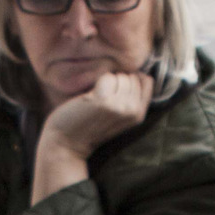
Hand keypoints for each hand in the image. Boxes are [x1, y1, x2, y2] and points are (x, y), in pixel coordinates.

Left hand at [34, 71, 154, 203]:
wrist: (68, 142)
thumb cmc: (90, 123)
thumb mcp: (118, 113)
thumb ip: (132, 96)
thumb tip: (139, 72)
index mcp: (139, 115)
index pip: (146, 80)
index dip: (129, 80)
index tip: (115, 93)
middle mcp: (133, 111)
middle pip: (132, 76)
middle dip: (116, 81)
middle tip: (102, 100)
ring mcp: (120, 107)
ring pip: (120, 75)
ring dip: (105, 83)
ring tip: (96, 100)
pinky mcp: (105, 102)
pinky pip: (106, 77)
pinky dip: (96, 83)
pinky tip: (89, 99)